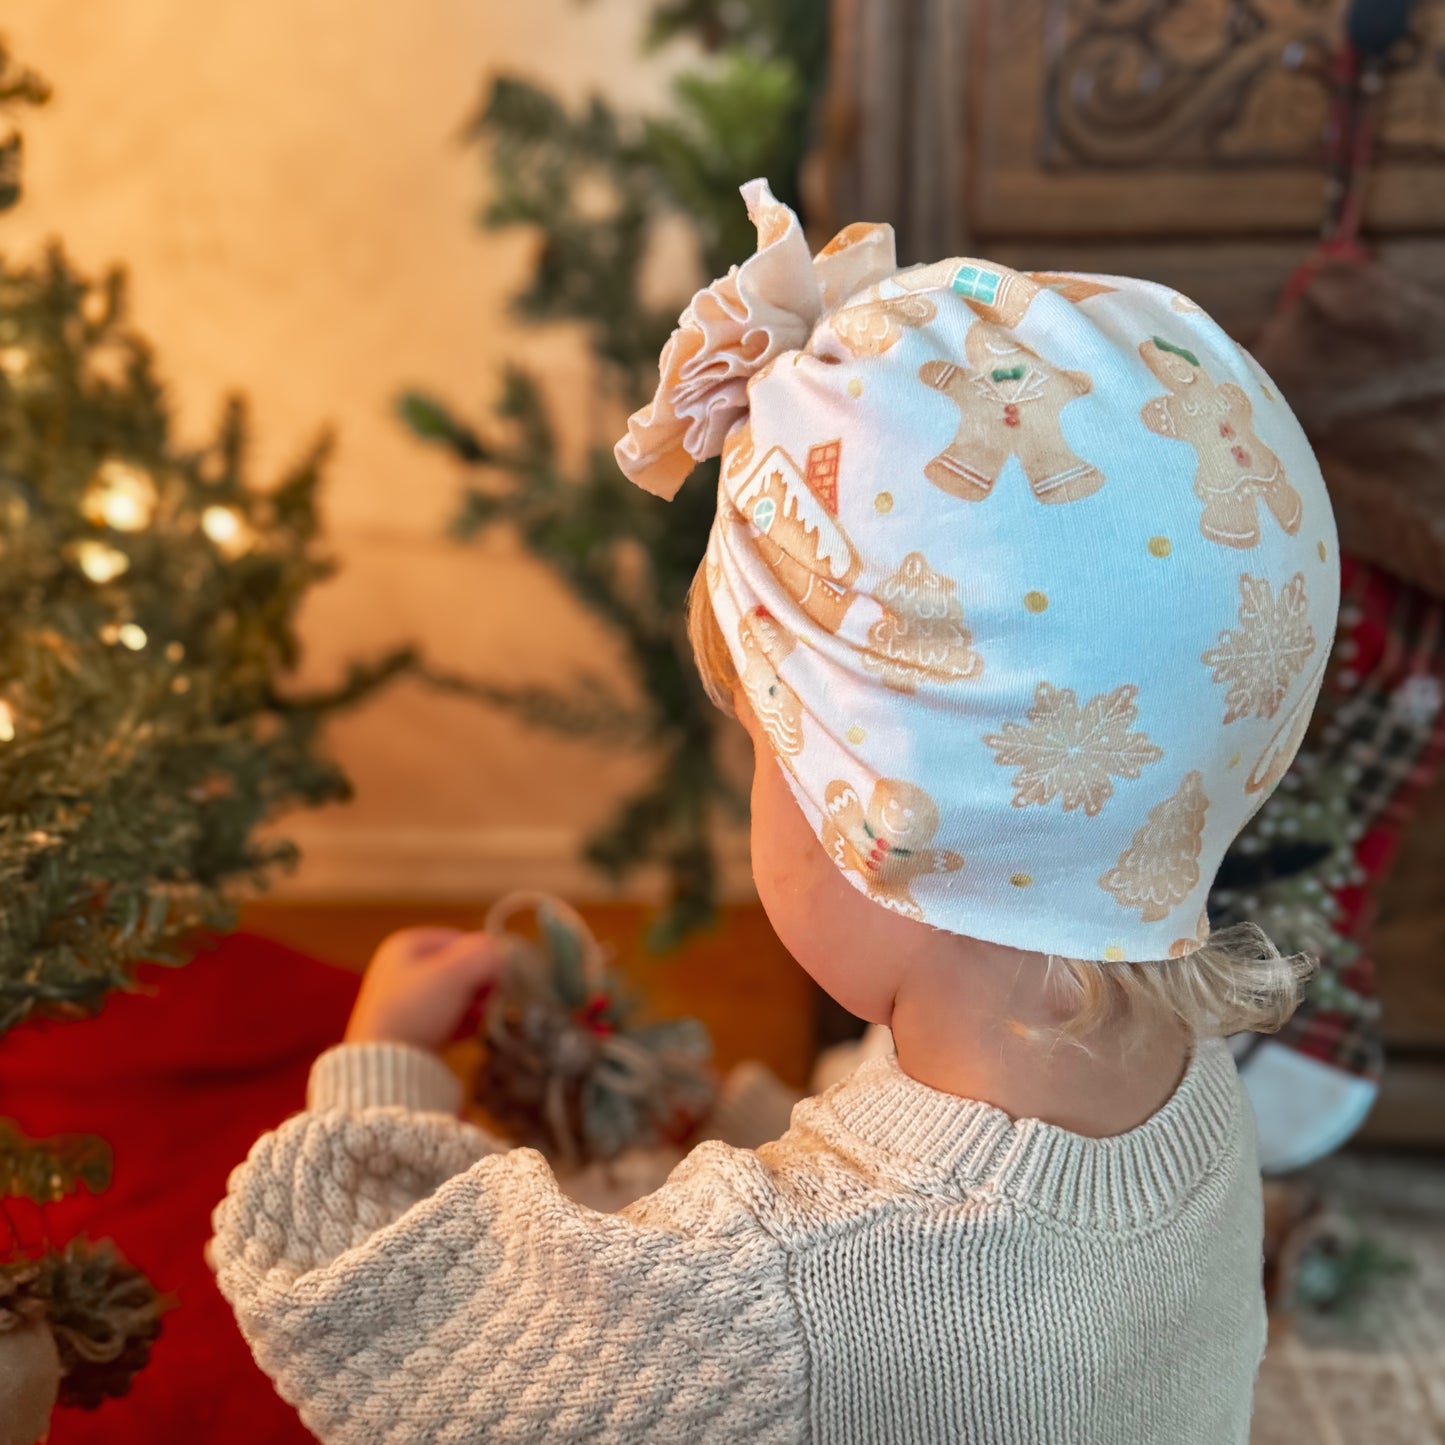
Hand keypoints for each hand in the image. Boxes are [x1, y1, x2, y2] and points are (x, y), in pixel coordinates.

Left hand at [344, 928, 504, 1050]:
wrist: (385, 1066)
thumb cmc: (415, 1010)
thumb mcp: (454, 973)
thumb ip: (486, 955)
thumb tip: (509, 953)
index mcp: (406, 944)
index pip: (461, 940)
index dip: (484, 957)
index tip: (500, 977)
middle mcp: (401, 968)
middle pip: (458, 968)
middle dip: (480, 984)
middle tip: (492, 1000)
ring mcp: (403, 1000)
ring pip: (454, 994)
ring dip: (474, 1005)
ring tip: (482, 1018)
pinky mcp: (408, 1029)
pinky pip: (444, 1018)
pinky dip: (461, 1023)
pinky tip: (469, 1033)